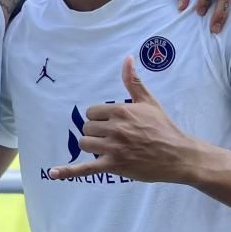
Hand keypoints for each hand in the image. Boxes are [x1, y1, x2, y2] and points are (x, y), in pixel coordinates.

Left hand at [48, 56, 192, 182]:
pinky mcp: (113, 166)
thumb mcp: (148, 101)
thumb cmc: (163, 127)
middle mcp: (115, 128)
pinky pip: (85, 168)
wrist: (177, 155)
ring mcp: (113, 148)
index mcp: (121, 111)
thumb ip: (133, 81)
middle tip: (113, 137)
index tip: (111, 123)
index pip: (92, 112)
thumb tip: (127, 58)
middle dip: (96, 132)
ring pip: (85, 143)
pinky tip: (52, 173)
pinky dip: (67, 171)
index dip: (98, 118)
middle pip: (87, 128)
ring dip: (92, 145)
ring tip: (107, 148)